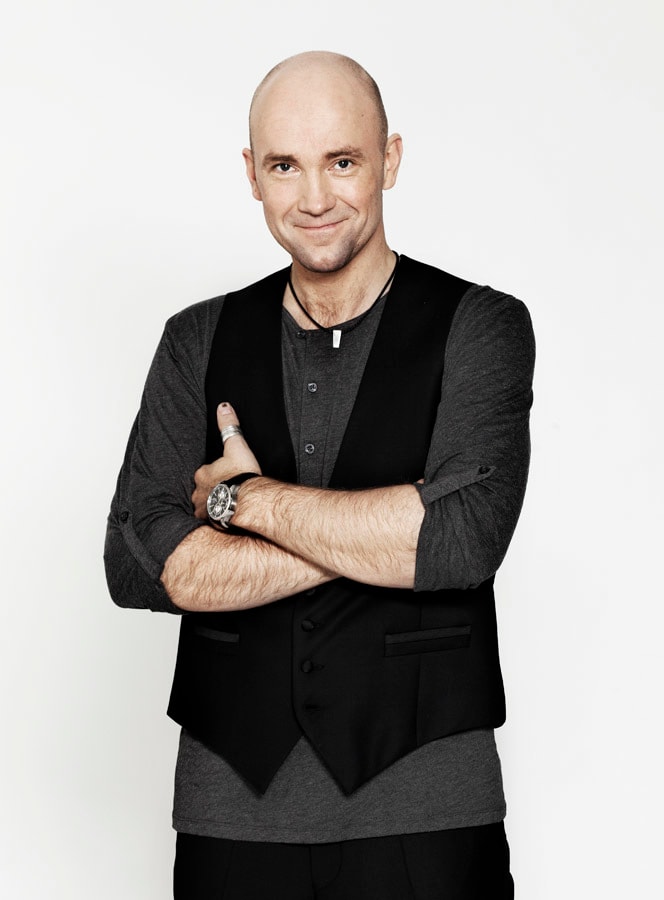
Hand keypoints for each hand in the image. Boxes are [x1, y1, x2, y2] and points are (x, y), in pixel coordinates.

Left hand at [192, 403, 261, 518]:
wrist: (248, 502)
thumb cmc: (243, 476)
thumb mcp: (237, 446)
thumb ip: (229, 427)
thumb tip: (223, 408)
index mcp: (203, 474)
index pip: (205, 472)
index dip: (215, 473)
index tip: (225, 475)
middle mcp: (198, 492)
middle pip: (202, 490)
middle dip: (210, 490)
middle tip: (225, 490)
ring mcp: (203, 509)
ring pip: (204, 506)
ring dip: (212, 505)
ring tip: (226, 505)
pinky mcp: (211, 522)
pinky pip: (211, 520)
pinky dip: (217, 518)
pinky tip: (226, 517)